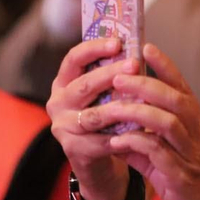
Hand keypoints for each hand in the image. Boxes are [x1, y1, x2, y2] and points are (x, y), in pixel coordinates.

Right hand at [46, 35, 140, 199]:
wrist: (95, 157)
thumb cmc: (104, 116)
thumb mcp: (103, 93)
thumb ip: (112, 74)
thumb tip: (139, 49)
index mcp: (64, 82)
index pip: (73, 59)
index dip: (94, 49)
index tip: (117, 43)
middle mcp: (58, 102)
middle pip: (84, 85)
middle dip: (110, 74)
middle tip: (134, 65)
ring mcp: (62, 126)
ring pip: (92, 115)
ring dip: (118, 107)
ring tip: (141, 101)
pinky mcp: (72, 148)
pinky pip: (99, 141)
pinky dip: (120, 136)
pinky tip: (139, 131)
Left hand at [87, 42, 199, 199]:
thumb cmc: (191, 187)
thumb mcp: (169, 158)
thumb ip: (147, 141)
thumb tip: (116, 128)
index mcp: (199, 126)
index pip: (183, 88)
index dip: (165, 66)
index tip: (144, 47)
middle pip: (175, 99)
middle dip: (145, 84)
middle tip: (118, 77)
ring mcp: (194, 155)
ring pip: (166, 122)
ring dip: (135, 111)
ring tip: (110, 107)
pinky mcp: (184, 177)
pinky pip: (157, 152)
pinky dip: (135, 142)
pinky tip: (116, 141)